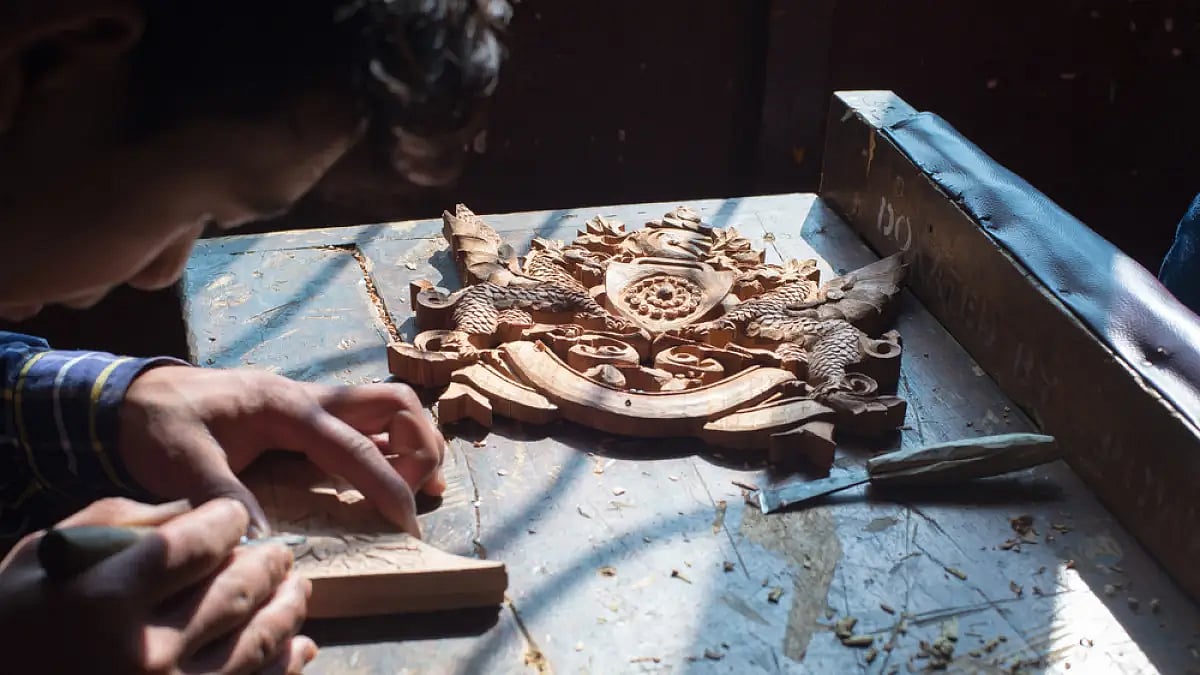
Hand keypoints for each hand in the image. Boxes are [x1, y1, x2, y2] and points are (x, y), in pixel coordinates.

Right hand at [0, 497, 315, 674]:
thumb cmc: (13, 627)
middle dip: (268, 563)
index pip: (200, 544)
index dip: (229, 523)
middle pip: (238, 590)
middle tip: (279, 553)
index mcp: (107, 599)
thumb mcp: (46, 560)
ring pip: (258, 642)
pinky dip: (285, 664)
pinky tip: (299, 645)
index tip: (235, 518)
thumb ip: (124, 525)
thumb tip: (197, 509)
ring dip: (287, 609)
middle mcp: (146, 652)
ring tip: (297, 589)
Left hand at [119, 367, 445, 536]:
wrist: (131, 397)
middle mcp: (311, 399)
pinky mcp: (305, 417)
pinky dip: (389, 445)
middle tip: (419, 491)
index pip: (357, 447)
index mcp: (289, 407)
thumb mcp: (182, 461)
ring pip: (387, 408)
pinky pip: (364, 424)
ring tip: (418, 486)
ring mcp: (311, 404)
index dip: (388, 485)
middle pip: (395, 404)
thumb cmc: (158, 425)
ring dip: (413, 440)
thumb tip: (262, 539)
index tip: (407, 521)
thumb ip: (223, 494)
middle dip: (421, 444)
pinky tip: (389, 475)